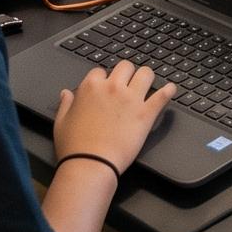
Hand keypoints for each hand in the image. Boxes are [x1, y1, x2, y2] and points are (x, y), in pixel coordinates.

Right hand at [51, 59, 175, 172]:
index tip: (106, 86)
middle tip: (128, 83)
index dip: (104, 78)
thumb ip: (66, 104)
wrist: (90, 165)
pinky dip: (168, 91)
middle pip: (126, 66)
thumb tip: (66, 93)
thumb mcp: (61, 122)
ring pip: (146, 74)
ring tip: (147, 85)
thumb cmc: (74, 147)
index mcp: (91, 88)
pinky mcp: (145, 114)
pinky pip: (162, 95)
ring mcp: (131, 100)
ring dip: (146, 78)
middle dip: (127, 73)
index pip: (100, 70)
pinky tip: (171, 89)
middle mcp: (112, 88)